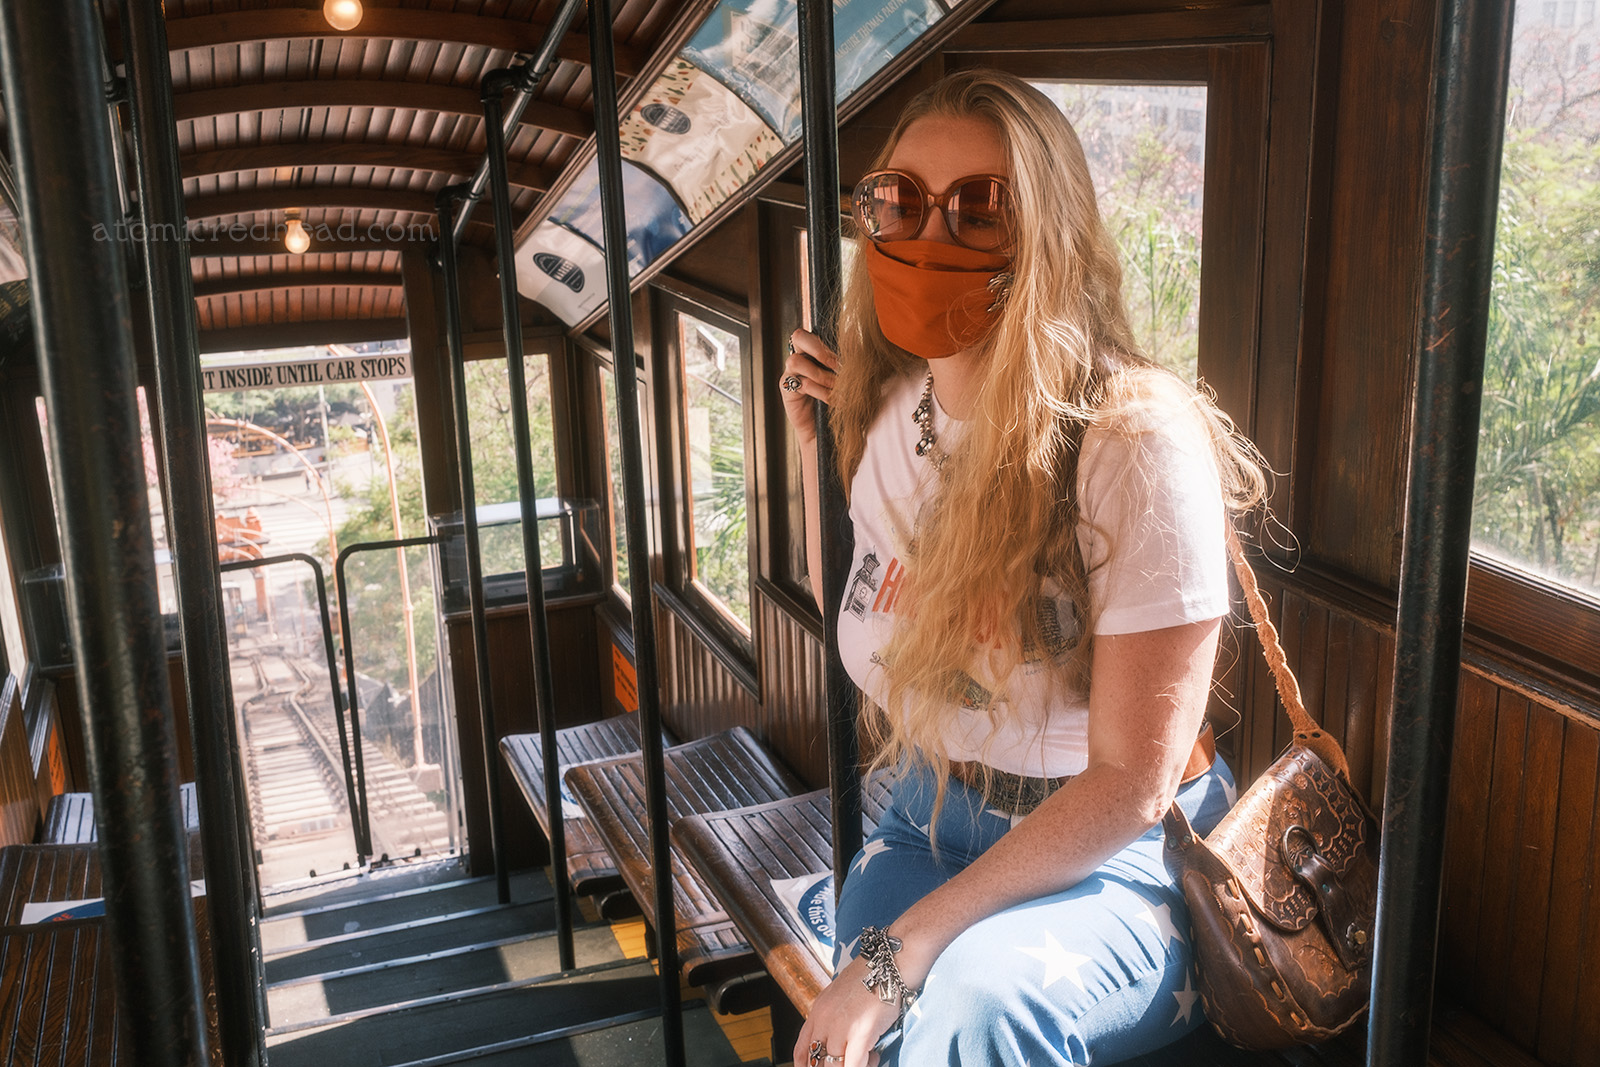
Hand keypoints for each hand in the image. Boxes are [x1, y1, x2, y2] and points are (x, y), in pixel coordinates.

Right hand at [780, 328, 838, 446]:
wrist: (825, 429)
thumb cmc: (839, 400)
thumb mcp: (847, 379)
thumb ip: (849, 364)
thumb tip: (865, 354)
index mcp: (814, 350)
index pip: (814, 331)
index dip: (828, 340)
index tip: (847, 357)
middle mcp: (800, 357)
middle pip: (798, 336)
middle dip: (819, 350)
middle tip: (837, 366)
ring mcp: (791, 372)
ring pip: (796, 360)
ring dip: (820, 374)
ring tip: (836, 386)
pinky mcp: (787, 389)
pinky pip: (801, 383)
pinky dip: (819, 391)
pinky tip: (832, 400)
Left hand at [793, 953, 898, 1066]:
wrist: (890, 961)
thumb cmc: (870, 977)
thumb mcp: (839, 995)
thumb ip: (832, 1018)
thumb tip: (834, 1043)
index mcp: (817, 1011)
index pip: (802, 1050)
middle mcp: (824, 1020)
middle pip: (816, 1061)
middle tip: (846, 1062)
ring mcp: (841, 1026)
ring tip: (868, 1058)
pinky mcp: (861, 1032)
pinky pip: (854, 1065)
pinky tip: (873, 1058)